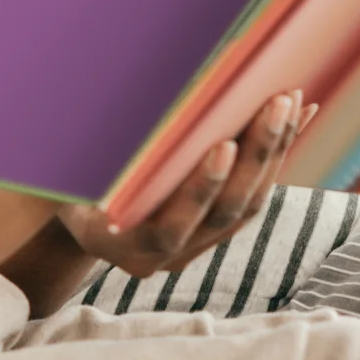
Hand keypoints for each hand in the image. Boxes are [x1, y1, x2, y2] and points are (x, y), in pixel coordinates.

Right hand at [58, 91, 315, 277]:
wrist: (77, 221)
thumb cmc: (60, 192)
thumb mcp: (60, 183)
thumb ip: (76, 169)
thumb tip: (68, 120)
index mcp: (123, 249)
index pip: (171, 228)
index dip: (199, 190)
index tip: (223, 146)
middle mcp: (166, 257)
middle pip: (225, 214)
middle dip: (256, 157)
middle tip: (276, 105)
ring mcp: (196, 247)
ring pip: (247, 206)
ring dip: (273, 152)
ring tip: (290, 102)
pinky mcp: (215, 230)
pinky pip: (255, 194)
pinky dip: (277, 155)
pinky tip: (299, 117)